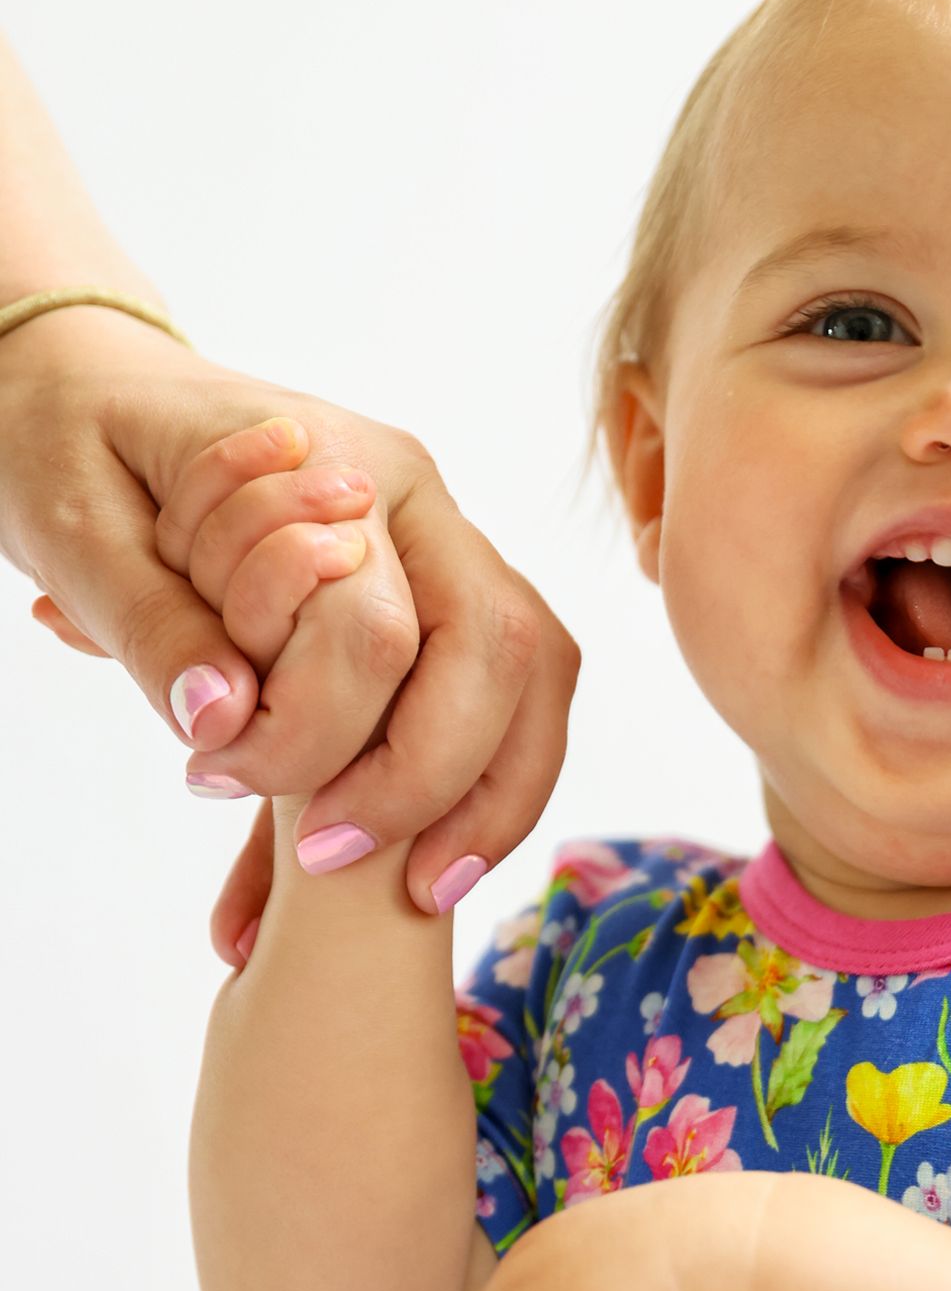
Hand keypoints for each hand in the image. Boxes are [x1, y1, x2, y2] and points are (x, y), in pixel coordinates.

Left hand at [2, 309, 579, 943]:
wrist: (92, 397)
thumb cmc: (79, 444)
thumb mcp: (76, 530)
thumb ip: (153, 624)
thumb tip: (225, 721)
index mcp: (345, 461)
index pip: (378, 624)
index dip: (314, 730)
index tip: (216, 778)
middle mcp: (423, 506)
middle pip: (502, 651)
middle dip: (431, 780)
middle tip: (329, 861)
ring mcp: (446, 557)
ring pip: (533, 684)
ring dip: (489, 800)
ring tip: (420, 894)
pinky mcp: (440, 613)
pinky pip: (502, 709)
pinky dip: (477, 797)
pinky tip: (418, 876)